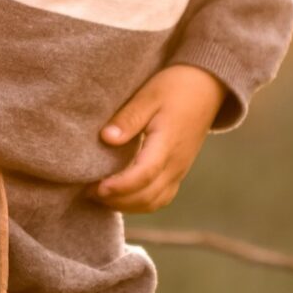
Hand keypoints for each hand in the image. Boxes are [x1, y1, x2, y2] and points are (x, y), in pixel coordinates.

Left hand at [89, 64, 227, 211]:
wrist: (206, 88)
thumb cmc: (175, 88)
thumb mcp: (149, 96)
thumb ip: (128, 118)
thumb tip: (106, 138)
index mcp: (168, 144)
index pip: (144, 174)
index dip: (119, 186)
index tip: (95, 187)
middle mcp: (176, 163)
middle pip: (147, 196)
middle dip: (116, 200)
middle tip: (87, 191)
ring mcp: (179, 171)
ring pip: (153, 202)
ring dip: (126, 205)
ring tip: (99, 195)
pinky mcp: (178, 172)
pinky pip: (160, 198)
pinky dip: (138, 203)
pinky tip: (119, 195)